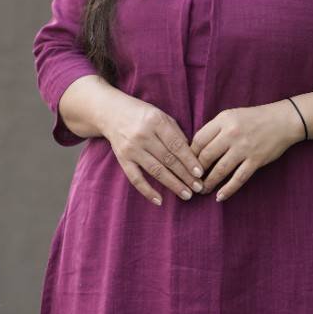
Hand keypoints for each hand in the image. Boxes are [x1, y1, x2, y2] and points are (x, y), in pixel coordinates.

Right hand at [104, 91, 205, 206]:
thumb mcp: (161, 117)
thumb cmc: (143, 115)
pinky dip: (147, 191)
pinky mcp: (122, 159)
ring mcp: (131, 148)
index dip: (189, 160)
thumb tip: (192, 156)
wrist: (112, 112)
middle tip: (198, 187)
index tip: (200, 173)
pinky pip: (135, 178)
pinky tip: (159, 200)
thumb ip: (176, 134)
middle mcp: (143, 135)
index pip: (176, 145)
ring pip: (155, 170)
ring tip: (186, 194)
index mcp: (156, 121)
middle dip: (185, 175)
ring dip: (173, 184)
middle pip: (168, 159)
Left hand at [191, 99, 304, 201]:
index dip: (189, 154)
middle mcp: (232, 134)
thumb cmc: (255, 118)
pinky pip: (238, 178)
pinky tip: (220, 197)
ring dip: (208, 183)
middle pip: (206, 156)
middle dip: (195, 172)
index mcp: (223, 120)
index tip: (186, 164)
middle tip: (191, 181)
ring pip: (220, 170)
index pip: (198, 139)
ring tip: (202, 191)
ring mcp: (244, 148)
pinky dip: (228, 190)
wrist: (283, 120)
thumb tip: (195, 148)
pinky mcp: (256, 160)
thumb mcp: (231, 116)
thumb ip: (215, 129)